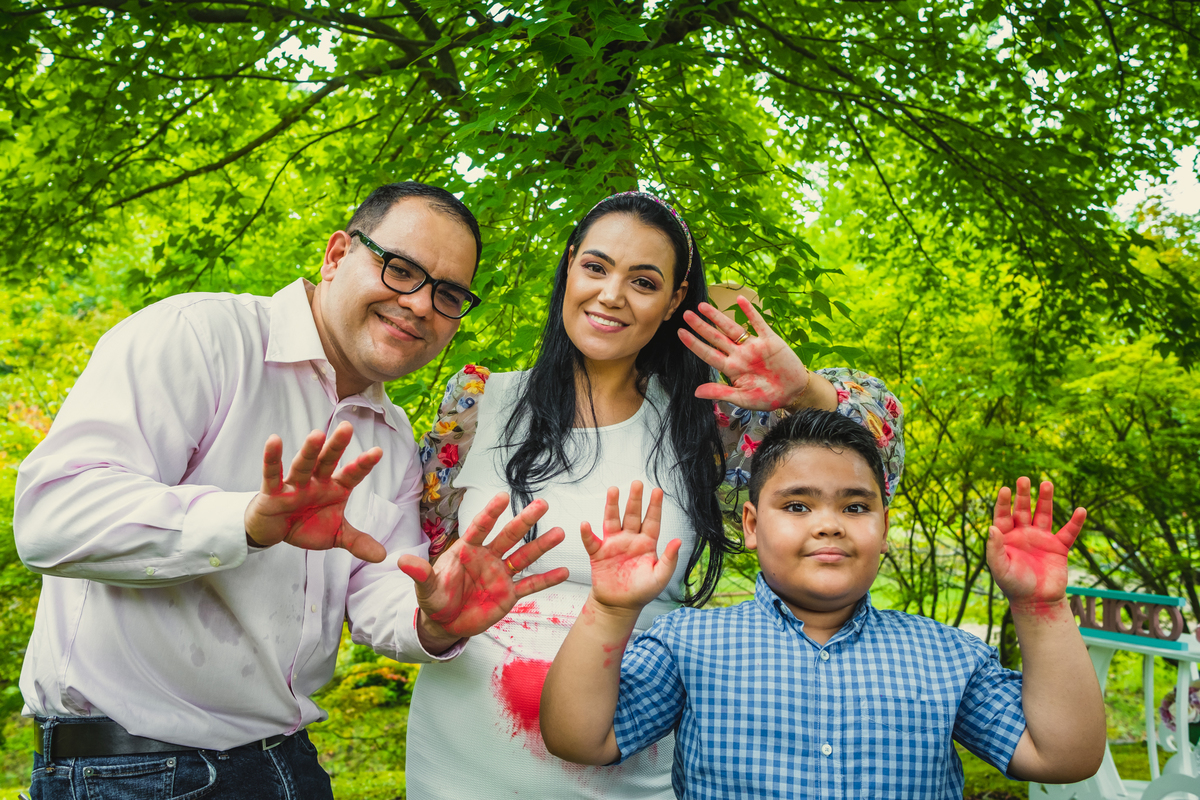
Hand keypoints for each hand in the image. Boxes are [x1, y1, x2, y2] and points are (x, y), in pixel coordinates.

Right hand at [244, 421, 386, 561]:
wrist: (275, 531)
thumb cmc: (306, 524)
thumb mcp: (335, 536)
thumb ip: (357, 542)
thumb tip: (382, 556)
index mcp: (334, 488)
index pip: (352, 475)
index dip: (363, 464)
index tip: (378, 452)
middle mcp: (316, 482)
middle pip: (328, 462)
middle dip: (337, 446)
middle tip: (347, 428)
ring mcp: (295, 485)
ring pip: (303, 465)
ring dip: (309, 451)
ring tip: (317, 435)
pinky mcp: (272, 491)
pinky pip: (272, 474)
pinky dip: (272, 459)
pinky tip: (274, 441)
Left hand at [398, 492, 569, 638]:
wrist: (444, 622)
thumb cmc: (435, 598)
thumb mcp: (425, 588)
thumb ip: (420, 574)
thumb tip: (401, 561)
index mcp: (467, 550)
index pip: (481, 527)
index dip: (491, 513)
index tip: (503, 496)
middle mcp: (488, 557)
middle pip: (509, 535)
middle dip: (525, 520)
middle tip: (542, 503)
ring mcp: (500, 575)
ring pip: (524, 556)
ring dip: (542, 546)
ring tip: (561, 532)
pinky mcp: (509, 595)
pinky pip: (530, 585)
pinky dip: (546, 579)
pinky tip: (564, 571)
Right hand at [581, 481, 681, 611]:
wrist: (619, 606)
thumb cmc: (642, 592)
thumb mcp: (660, 577)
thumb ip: (669, 559)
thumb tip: (678, 541)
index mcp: (647, 543)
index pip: (652, 521)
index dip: (654, 506)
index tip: (657, 491)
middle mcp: (630, 539)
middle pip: (632, 515)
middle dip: (634, 499)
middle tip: (637, 483)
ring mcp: (614, 544)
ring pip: (612, 520)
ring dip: (612, 506)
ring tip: (613, 490)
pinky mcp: (598, 554)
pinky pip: (591, 541)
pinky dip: (587, 533)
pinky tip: (585, 524)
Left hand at [678, 295, 808, 410]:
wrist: (793, 393)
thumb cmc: (767, 398)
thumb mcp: (742, 398)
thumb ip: (720, 392)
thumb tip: (696, 392)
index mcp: (731, 368)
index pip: (708, 353)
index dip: (694, 343)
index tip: (680, 333)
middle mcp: (739, 354)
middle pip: (716, 337)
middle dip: (701, 326)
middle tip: (686, 314)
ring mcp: (753, 346)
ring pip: (732, 327)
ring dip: (718, 316)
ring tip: (703, 306)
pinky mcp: (770, 340)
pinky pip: (758, 323)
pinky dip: (750, 312)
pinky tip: (740, 300)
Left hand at [987, 477, 1086, 611]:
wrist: (1036, 602)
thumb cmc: (1013, 585)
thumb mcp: (1000, 568)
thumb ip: (994, 549)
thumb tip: (991, 528)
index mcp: (1006, 537)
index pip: (1003, 515)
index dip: (1004, 502)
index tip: (1005, 489)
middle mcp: (1023, 533)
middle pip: (1022, 509)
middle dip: (1023, 494)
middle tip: (1023, 478)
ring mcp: (1042, 539)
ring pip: (1044, 514)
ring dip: (1045, 500)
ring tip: (1046, 483)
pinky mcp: (1059, 548)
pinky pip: (1069, 532)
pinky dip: (1075, 522)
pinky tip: (1081, 510)